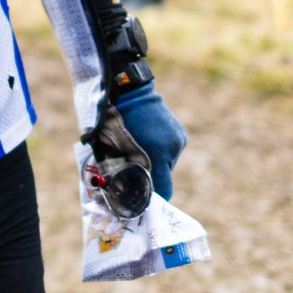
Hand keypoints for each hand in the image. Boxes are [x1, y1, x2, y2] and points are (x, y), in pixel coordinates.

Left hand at [113, 85, 185, 200]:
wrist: (129, 91)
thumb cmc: (113, 121)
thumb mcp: (112, 149)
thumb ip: (120, 171)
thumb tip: (120, 193)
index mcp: (156, 154)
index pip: (164, 191)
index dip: (153, 198)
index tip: (142, 200)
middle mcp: (172, 149)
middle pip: (164, 177)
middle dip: (149, 176)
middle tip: (132, 168)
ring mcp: (179, 140)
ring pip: (167, 164)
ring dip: (155, 162)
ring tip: (139, 147)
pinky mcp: (181, 134)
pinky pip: (170, 152)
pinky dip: (160, 151)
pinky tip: (149, 139)